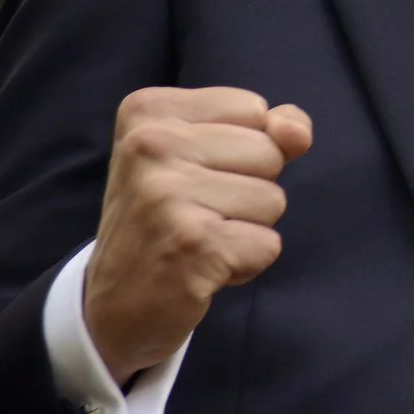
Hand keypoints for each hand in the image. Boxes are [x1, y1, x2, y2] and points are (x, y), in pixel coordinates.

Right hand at [83, 87, 313, 386]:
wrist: (115, 304)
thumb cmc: (169, 218)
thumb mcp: (207, 155)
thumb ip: (266, 128)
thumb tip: (298, 133)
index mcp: (148, 110)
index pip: (253, 109)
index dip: (242, 151)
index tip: (192, 177)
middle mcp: (149, 144)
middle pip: (269, 152)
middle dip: (249, 189)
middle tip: (195, 214)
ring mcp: (166, 194)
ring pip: (273, 199)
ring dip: (248, 229)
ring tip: (198, 239)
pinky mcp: (192, 243)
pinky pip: (268, 244)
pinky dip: (246, 263)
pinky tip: (203, 267)